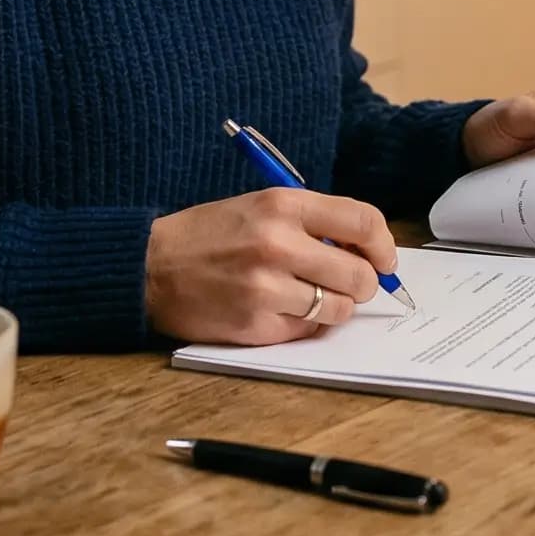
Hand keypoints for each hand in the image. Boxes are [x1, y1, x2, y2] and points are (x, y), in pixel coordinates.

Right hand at [143, 189, 395, 344]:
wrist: (149, 267)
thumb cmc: (208, 235)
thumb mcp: (260, 206)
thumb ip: (312, 222)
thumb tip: (365, 251)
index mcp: (283, 205)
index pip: (363, 222)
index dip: (384, 245)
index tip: (385, 259)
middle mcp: (278, 244)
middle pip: (360, 274)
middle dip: (364, 283)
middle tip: (350, 284)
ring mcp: (267, 288)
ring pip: (339, 308)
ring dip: (335, 306)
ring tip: (310, 296)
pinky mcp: (255, 325)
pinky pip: (307, 330)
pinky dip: (304, 324)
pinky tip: (281, 309)